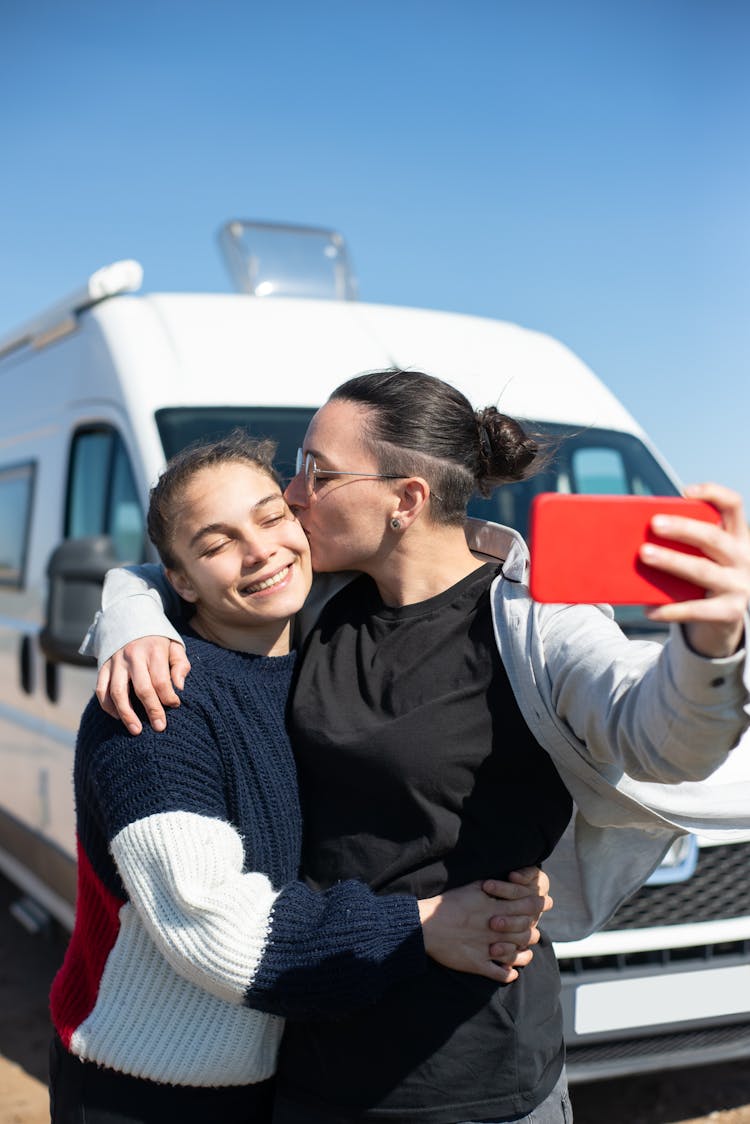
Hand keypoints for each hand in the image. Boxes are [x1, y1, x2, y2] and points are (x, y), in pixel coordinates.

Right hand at [95, 638, 190, 734]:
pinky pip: (101, 690)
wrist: (130, 619)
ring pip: (117, 692)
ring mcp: (115, 662)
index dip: (168, 697)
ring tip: (136, 730)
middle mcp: (132, 656)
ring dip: (126, 714)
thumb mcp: (174, 646)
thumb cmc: (157, 641)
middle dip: (152, 710)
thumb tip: (179, 687)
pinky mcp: (102, 666)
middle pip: (142, 688)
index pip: (161, 680)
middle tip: (160, 727)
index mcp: (153, 651)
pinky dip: (108, 706)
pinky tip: (118, 717)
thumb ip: (180, 665)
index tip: (175, 706)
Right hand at [418, 867, 552, 983]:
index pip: (525, 906)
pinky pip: (498, 973)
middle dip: (533, 932)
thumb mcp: (471, 888)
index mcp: (493, 908)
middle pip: (524, 931)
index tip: (547, 902)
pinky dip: (508, 974)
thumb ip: (493, 887)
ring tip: (527, 953)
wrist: (425, 925)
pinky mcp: (477, 964)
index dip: (538, 904)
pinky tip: (512, 973)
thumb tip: (508, 881)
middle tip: (536, 932)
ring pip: (515, 954)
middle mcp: (494, 929)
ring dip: (524, 954)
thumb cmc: (447, 904)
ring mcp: (486, 948)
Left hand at [641, 484, 749, 656]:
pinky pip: (696, 610)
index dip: (713, 494)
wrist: (727, 614)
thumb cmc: (707, 574)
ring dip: (672, 561)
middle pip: (713, 537)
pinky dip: (670, 609)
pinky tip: (648, 609)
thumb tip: (639, 534)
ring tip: (644, 554)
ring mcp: (739, 585)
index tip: (685, 492)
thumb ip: (686, 541)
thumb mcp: (706, 553)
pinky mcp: (730, 611)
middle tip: (654, 524)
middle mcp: (744, 558)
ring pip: (702, 570)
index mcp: (738, 535)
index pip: (733, 505)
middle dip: (683, 529)